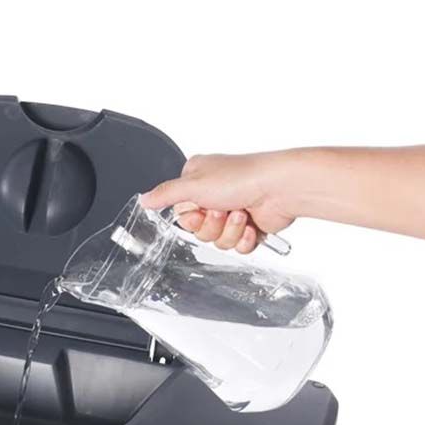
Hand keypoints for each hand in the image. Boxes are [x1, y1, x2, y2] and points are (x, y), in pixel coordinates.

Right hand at [141, 152, 297, 252]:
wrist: (280, 188)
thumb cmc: (243, 177)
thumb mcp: (192, 184)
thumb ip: (165, 194)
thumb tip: (144, 199)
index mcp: (198, 180)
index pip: (181, 212)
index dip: (190, 217)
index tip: (200, 209)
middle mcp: (214, 195)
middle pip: (198, 230)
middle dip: (211, 225)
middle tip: (222, 209)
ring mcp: (232, 211)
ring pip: (216, 240)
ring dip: (228, 230)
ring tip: (240, 213)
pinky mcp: (248, 226)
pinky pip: (236, 247)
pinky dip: (243, 239)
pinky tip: (250, 225)